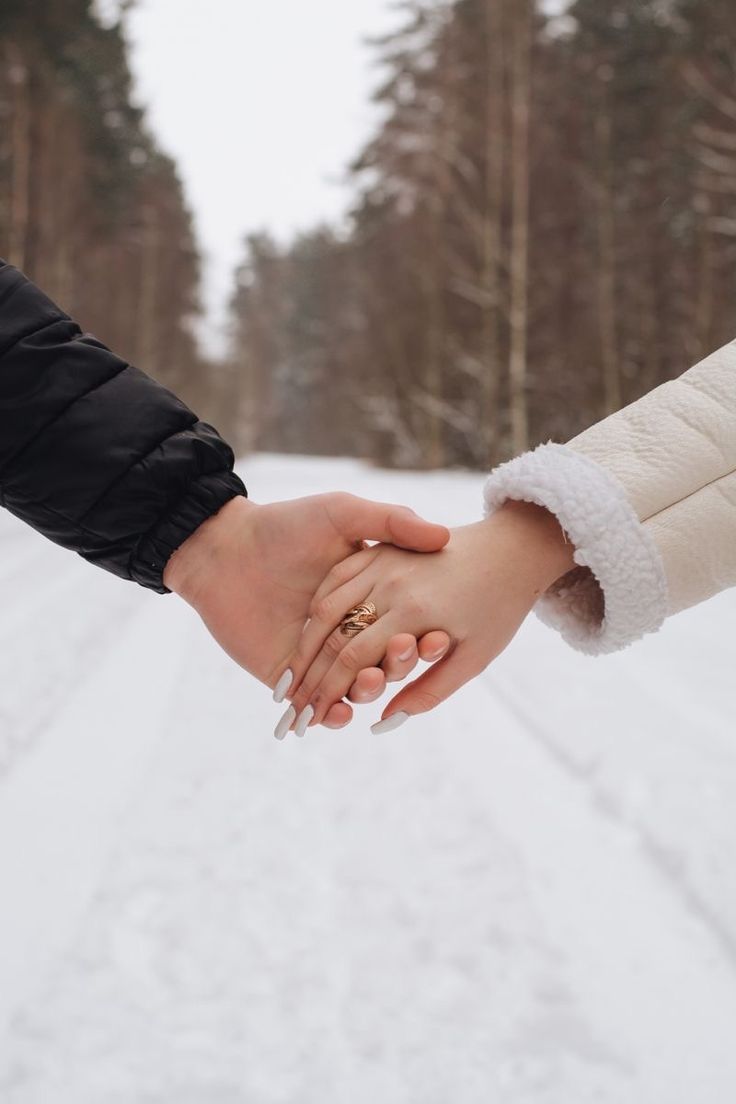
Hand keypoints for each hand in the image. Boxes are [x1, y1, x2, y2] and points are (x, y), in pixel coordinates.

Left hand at [163, 492, 450, 730]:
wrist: (224, 549)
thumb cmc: (286, 525)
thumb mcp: (343, 513)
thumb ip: (392, 521)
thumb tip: (442, 537)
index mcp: (372, 596)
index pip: (409, 626)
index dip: (425, 636)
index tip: (438, 637)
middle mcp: (352, 629)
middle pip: (387, 660)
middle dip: (399, 664)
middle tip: (404, 653)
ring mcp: (321, 657)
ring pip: (356, 687)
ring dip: (367, 690)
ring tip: (367, 682)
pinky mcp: (291, 678)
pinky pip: (318, 705)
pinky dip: (332, 715)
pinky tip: (337, 712)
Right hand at [285, 501, 575, 733]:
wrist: (512, 550)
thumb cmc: (499, 610)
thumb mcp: (473, 659)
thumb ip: (428, 691)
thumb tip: (382, 722)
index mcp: (415, 614)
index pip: (353, 660)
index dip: (327, 692)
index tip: (310, 717)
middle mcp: (392, 585)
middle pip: (333, 637)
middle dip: (307, 677)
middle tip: (289, 706)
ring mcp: (383, 562)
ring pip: (326, 607)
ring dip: (303, 645)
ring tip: (289, 676)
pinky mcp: (380, 547)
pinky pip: (335, 578)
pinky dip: (316, 608)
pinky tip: (306, 631)